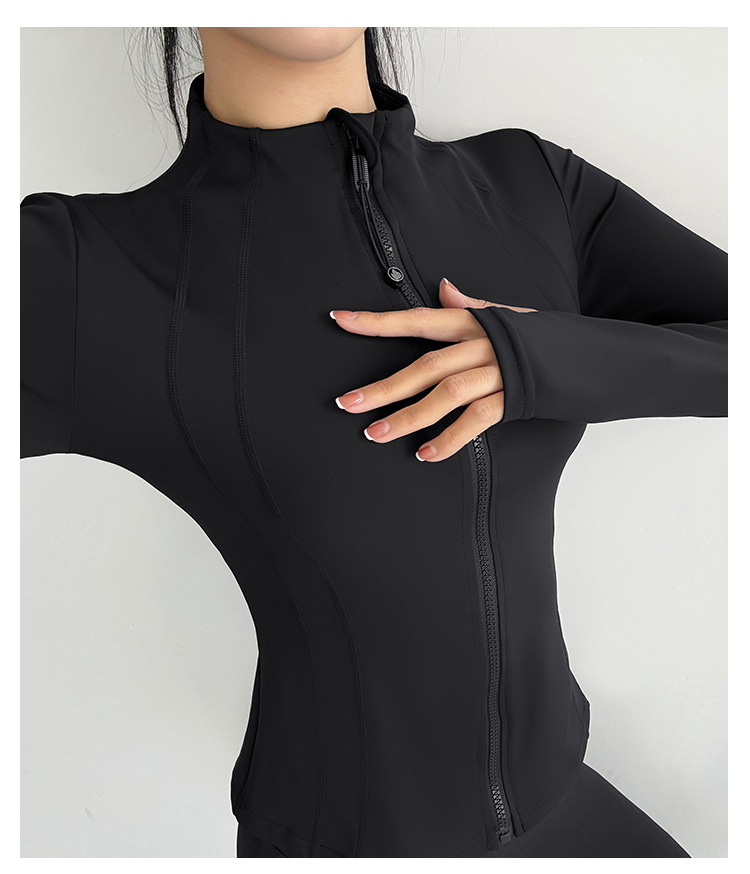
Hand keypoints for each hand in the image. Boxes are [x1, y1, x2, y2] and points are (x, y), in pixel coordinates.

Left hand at [330, 277, 536, 461]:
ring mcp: (499, 372)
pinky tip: (426, 454)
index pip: (418, 319)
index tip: (340, 321)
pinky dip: (450, 439)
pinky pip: (477, 420)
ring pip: (445, 394)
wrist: (594, 354)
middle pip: (425, 366)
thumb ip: (473, 306)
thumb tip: (444, 287)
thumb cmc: (545, 338)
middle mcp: (482, 344)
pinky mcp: (515, 398)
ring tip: (375, 434)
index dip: (378, 321)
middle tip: (347, 404)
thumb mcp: (510, 315)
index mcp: (474, 322)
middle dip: (384, 387)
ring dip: (408, 417)